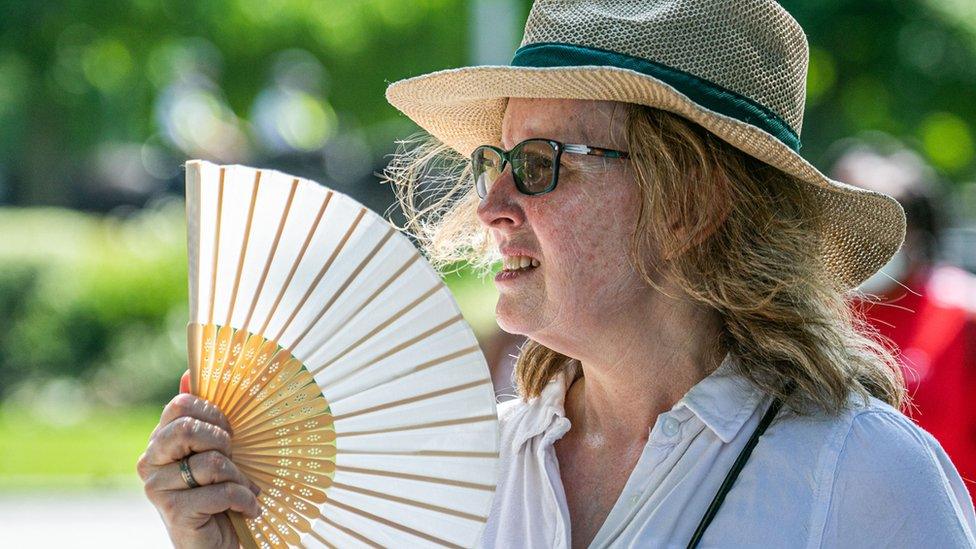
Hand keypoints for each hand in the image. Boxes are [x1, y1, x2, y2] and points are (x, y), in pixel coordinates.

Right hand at [138, 371, 260, 548]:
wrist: (215, 542)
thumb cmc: (219, 491)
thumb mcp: (215, 449)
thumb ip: (202, 414)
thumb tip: (189, 372)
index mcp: (159, 440)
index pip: (181, 404)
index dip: (214, 413)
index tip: (229, 432)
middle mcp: (150, 461)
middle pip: (190, 429)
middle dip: (223, 441)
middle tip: (234, 458)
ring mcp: (158, 488)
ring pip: (212, 462)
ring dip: (239, 477)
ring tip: (243, 490)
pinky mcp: (174, 512)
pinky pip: (220, 490)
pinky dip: (244, 499)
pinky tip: (248, 508)